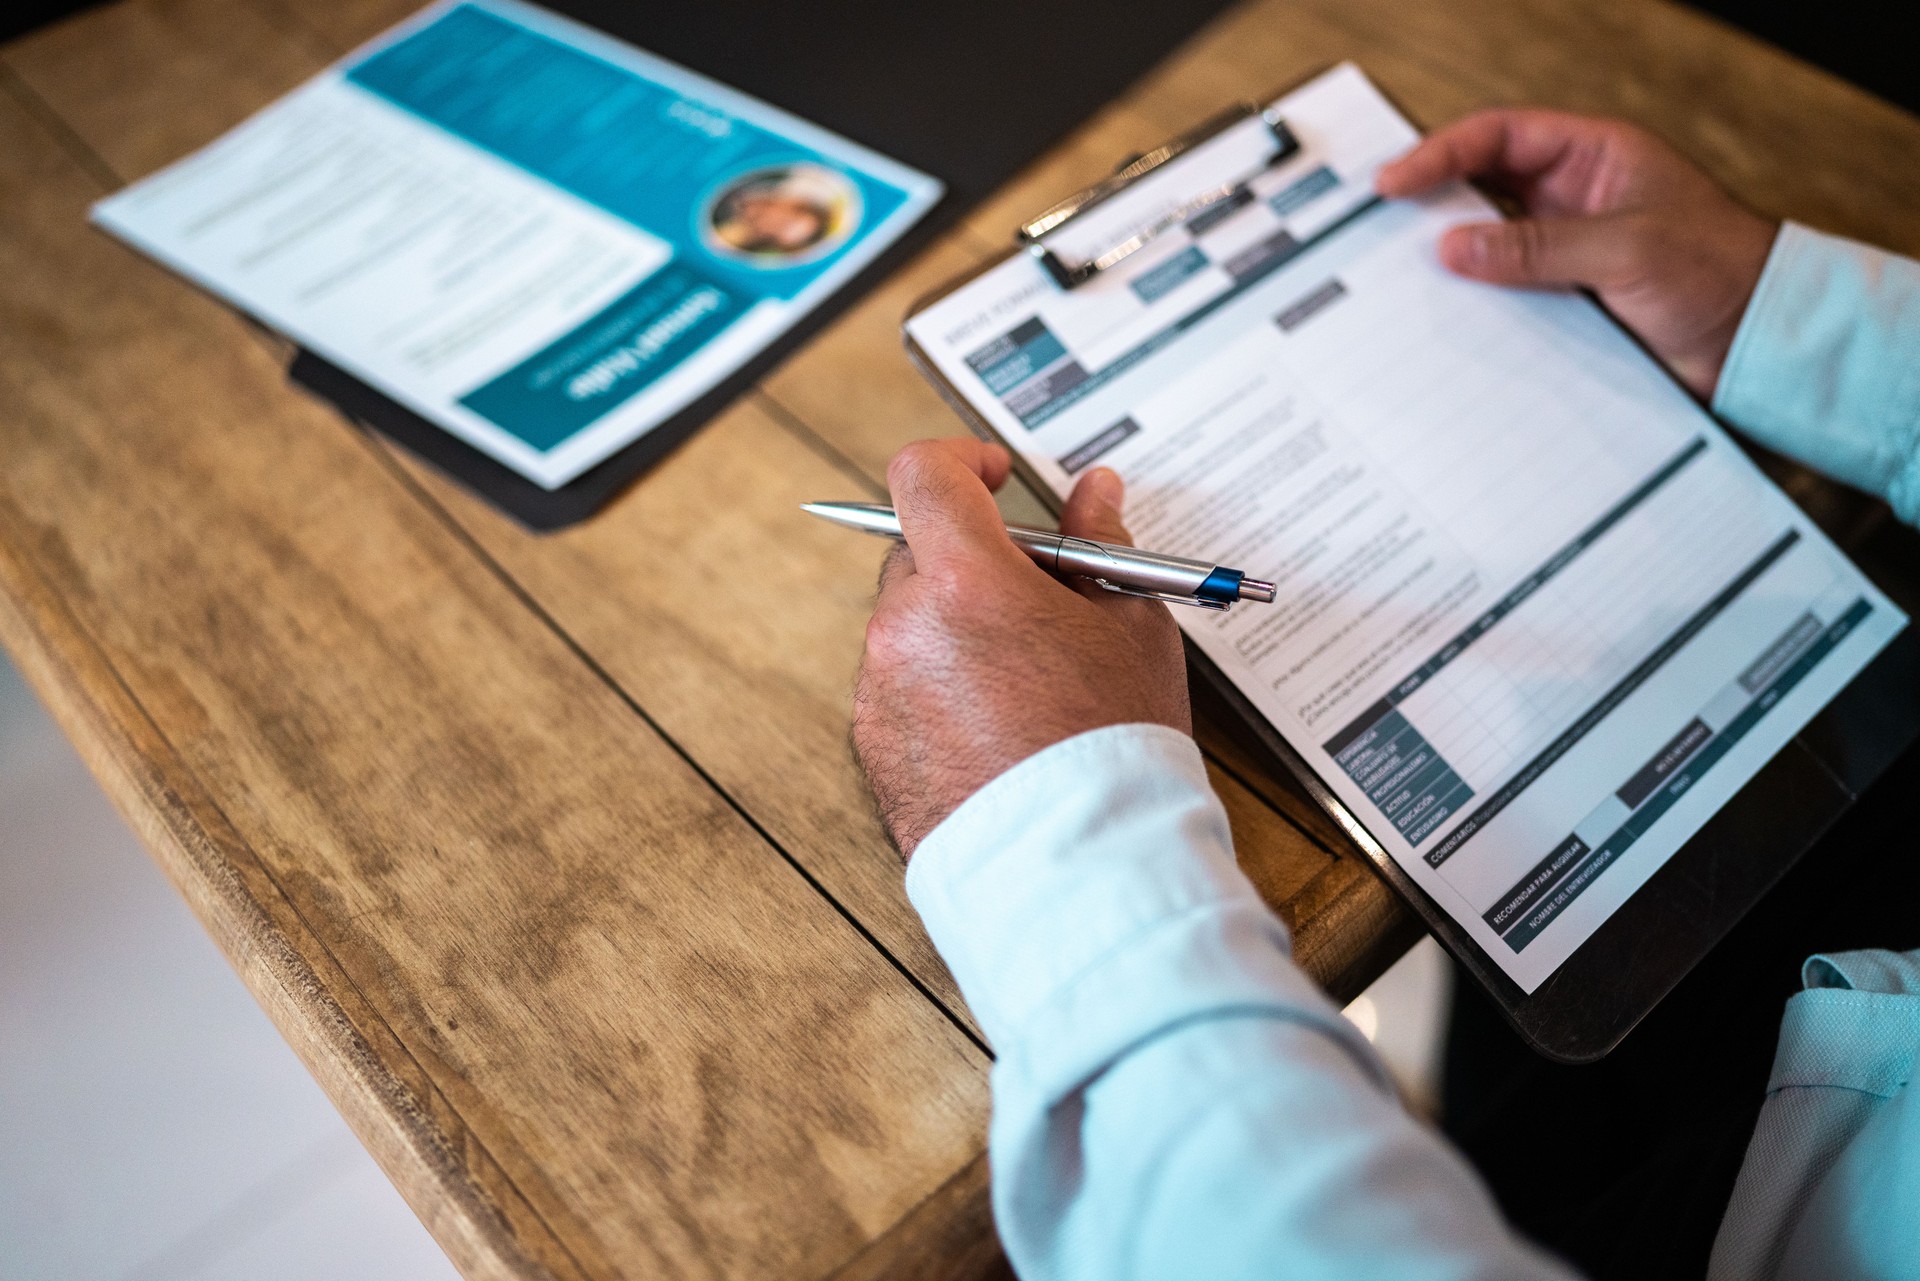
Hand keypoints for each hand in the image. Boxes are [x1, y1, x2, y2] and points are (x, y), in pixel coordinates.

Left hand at [852, 439, 1190, 858]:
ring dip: (956, 630)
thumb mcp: (1133, 624)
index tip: (996, 477)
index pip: (923, 474)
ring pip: (910, 628)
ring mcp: (879, 692)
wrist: (1077, 870)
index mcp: (964, 580)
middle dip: (973, 562)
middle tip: (1041, 600)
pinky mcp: (872, 750)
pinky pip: (901, 690)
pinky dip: (940, 690)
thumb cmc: (1112, 745)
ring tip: (1032, 683)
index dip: (961, 461)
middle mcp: (903, 629)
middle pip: (918, 554)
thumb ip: (1101, 544)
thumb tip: (1095, 491)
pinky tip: (1001, 730)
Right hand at [1376, 108, 1777, 397]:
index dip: (1441, 153)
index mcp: (1595, 157)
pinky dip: (1476, 305)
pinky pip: (1506, 296)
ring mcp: (1568, 251)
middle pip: (1482, 188)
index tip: (1393, 182)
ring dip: (1451, 262)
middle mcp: (1574, 198)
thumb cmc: (1720, 272)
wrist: (1760, 343)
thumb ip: (1538, 247)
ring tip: (1399, 278)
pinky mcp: (1567, 301)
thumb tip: (1454, 247)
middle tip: (1376, 228)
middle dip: (1430, 204)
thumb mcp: (1627, 249)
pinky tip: (1446, 319)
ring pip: (1488, 246)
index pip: (1501, 138)